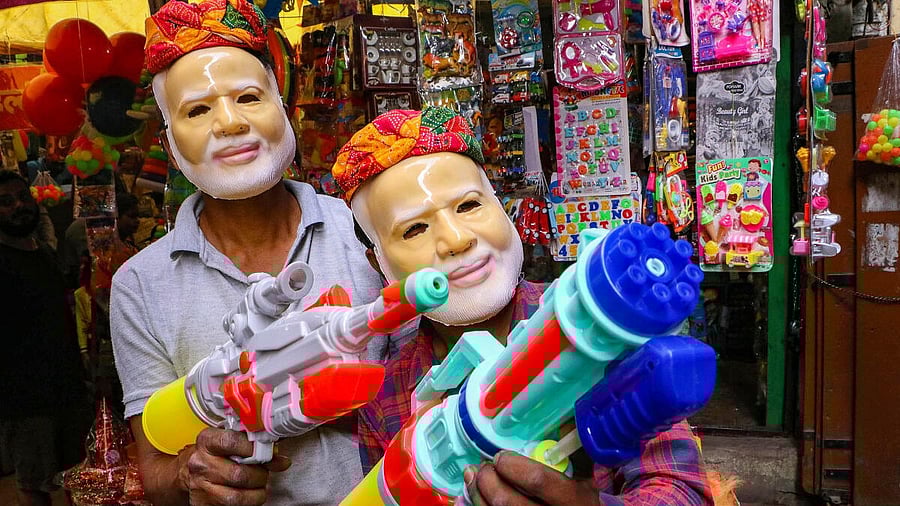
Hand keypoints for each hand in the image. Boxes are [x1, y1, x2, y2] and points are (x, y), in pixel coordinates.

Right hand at [177, 428, 291, 505]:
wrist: (187, 472)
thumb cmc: (214, 454)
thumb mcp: (229, 442)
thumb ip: (253, 446)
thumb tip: (279, 457)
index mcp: (207, 441)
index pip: (232, 442)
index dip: (253, 447)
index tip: (268, 451)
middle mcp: (201, 463)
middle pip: (239, 474)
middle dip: (260, 475)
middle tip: (264, 473)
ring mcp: (200, 486)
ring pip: (237, 497)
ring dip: (256, 494)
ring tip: (258, 486)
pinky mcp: (203, 504)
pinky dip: (247, 503)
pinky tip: (248, 495)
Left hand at [464, 451, 599, 505]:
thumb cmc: (580, 505)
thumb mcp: (585, 482)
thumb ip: (574, 455)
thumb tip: (565, 423)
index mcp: (572, 501)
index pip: (536, 480)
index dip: (513, 465)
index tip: (501, 456)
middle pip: (506, 501)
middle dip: (487, 479)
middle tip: (483, 466)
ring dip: (476, 493)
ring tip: (474, 476)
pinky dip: (478, 505)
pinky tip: (477, 495)